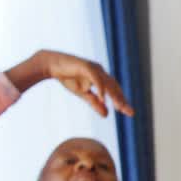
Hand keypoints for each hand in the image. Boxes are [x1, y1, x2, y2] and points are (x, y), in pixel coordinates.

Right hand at [8, 50, 133, 117]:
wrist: (51, 65)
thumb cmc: (68, 77)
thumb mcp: (83, 94)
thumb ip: (95, 103)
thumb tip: (107, 115)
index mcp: (101, 78)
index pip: (114, 91)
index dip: (121, 101)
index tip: (129, 113)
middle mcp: (100, 72)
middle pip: (114, 87)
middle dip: (122, 100)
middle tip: (129, 112)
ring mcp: (94, 68)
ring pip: (108, 83)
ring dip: (114, 96)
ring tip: (119, 107)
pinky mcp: (86, 66)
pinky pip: (96, 79)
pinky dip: (100, 89)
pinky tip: (103, 99)